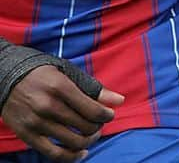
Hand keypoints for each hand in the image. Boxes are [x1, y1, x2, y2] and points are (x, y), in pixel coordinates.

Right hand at [2, 65, 123, 161]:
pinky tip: (81, 153)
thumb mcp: (68, 72)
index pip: (92, 109)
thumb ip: (92, 87)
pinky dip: (70, 157)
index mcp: (61, 87)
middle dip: (98, 127)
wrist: (7, 79)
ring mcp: (37, 123)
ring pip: (72, 141)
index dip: (106, 115)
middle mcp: (49, 106)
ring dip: (88, 141)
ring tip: (92, 135)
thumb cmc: (43, 74)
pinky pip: (53, 153)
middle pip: (84, 126)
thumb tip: (119, 100)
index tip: (109, 115)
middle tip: (100, 124)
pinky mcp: (27, 136)